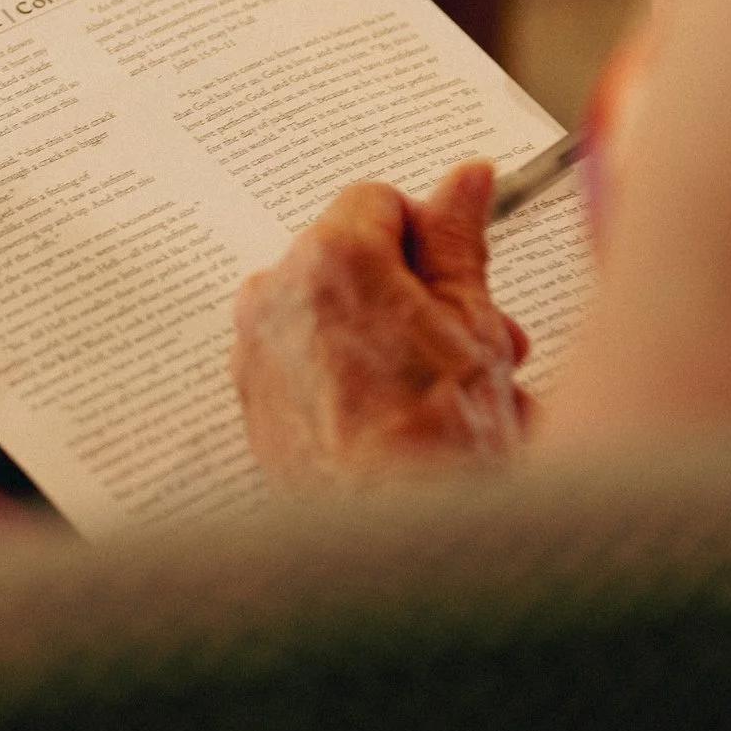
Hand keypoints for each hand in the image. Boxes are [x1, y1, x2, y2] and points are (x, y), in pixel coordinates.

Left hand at [233, 162, 532, 488]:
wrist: (400, 547)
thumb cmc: (436, 450)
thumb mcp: (474, 327)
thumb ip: (460, 241)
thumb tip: (466, 182)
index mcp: (332, 258)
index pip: (380, 201)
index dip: (432, 241)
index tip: (462, 277)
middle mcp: (277, 297)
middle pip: (354, 259)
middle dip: (418, 294)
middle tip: (477, 343)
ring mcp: (257, 353)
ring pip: (334, 313)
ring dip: (392, 338)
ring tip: (452, 395)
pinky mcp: (254, 404)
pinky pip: (308, 362)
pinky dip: (353, 377)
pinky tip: (407, 419)